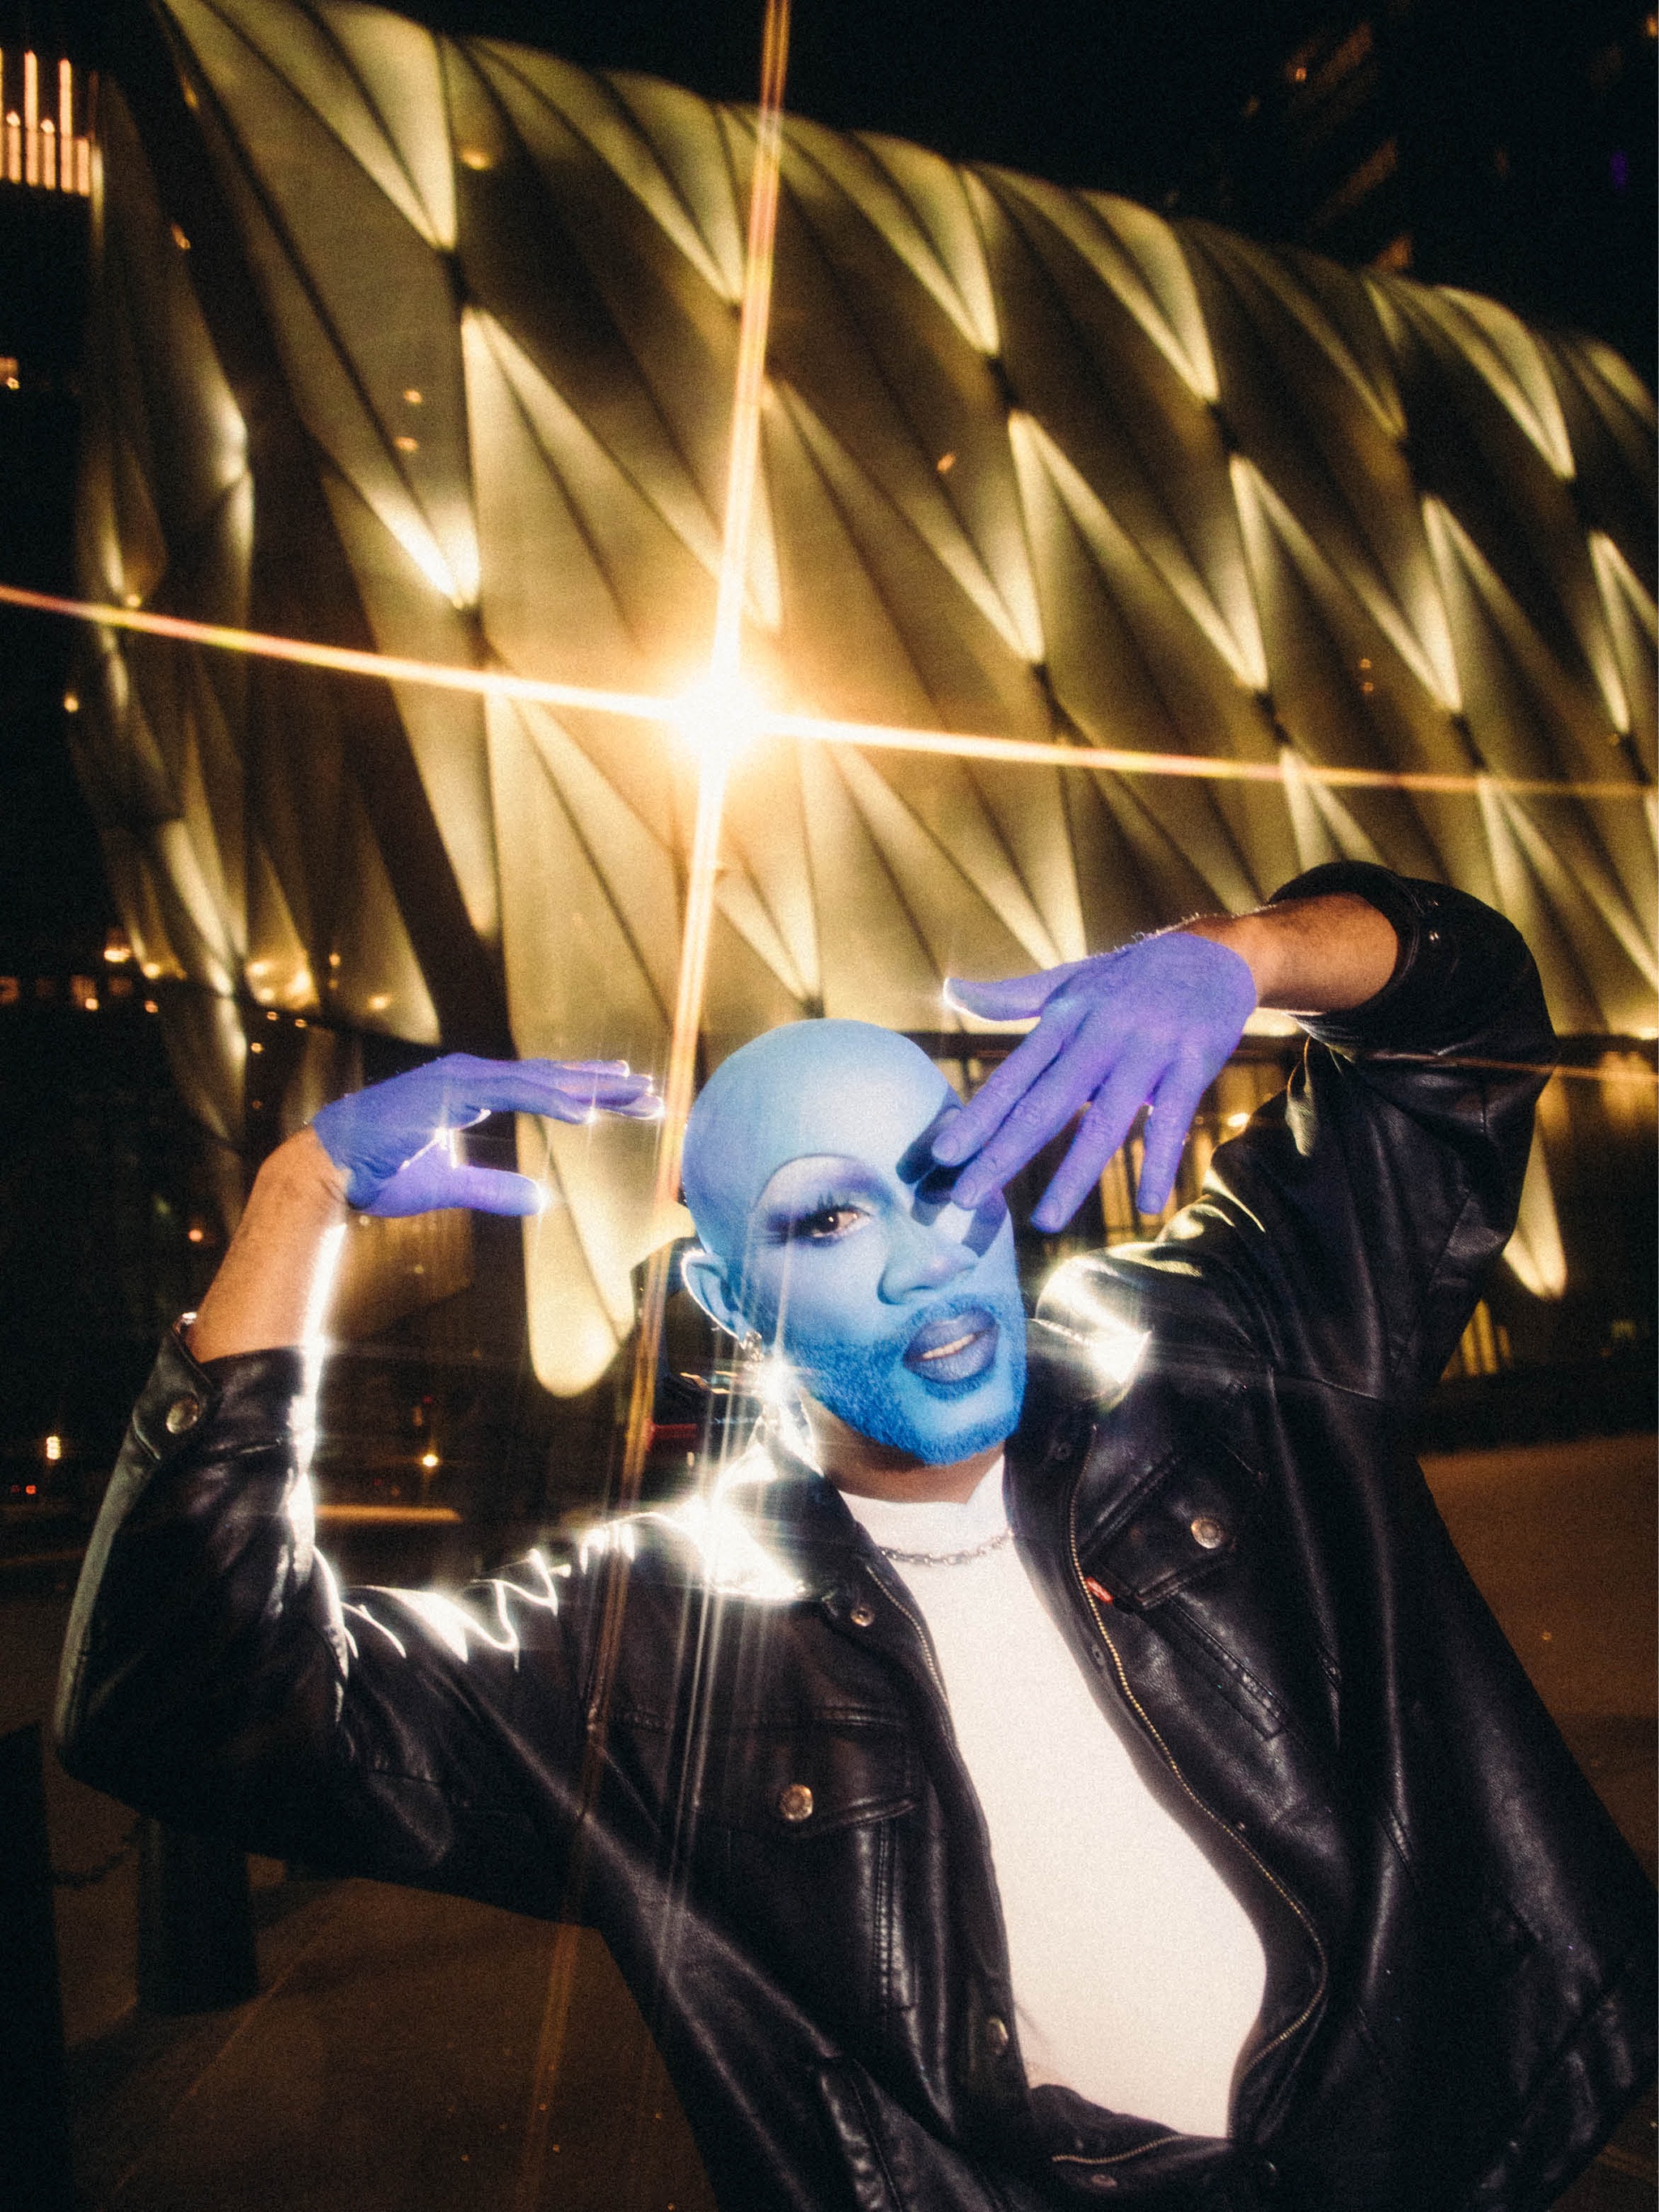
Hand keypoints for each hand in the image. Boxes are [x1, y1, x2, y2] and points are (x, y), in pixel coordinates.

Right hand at [312, 1054, 659, 1215]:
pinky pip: (510, 1094)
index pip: (543, 1088)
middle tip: (653, 1095)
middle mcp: (471, 1077)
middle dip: (605, 1086)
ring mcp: (460, 1079)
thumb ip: (495, 1189)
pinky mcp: (447, 1092)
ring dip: (589, 1089)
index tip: (630, 1099)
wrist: (329, 1169)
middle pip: (552, 1078)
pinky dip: (550, 1100)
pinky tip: (586, 1113)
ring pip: (539, 1080)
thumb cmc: (382, 1173)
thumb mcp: (451, 1185)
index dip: (588, 1093)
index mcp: (472, 1091)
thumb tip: (541, 1199)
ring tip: (633, 1096)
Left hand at [931, 934, 1256, 1230]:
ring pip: (1105, 1121)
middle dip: (1004, 1153)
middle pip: (1046, 1103)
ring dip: (1073, 1175)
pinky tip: (1145, 1205)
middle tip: (967, 1198)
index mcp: (1065, 1018)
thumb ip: (1011, 997)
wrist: (1212, 955)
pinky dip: (1158, 1164)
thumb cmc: (1128, 978)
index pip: (1014, 1076)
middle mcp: (1100, 1033)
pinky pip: (1172, 1122)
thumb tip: (950, 990)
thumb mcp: (1069, 981)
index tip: (944, 1156)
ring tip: (1045, 1221)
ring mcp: (1148, 1049)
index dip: (978, 1116)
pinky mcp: (1193, 1063)